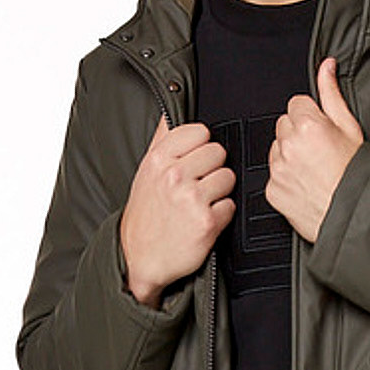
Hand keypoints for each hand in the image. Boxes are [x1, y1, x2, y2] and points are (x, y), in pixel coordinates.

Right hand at [119, 116, 234, 308]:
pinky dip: (221, 215)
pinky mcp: (207, 223)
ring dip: (219, 192)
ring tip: (201, 203)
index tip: (194, 161)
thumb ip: (162, 140)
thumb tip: (172, 112)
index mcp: (159, 160)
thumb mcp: (146, 172)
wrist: (139, 257)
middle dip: (212, 169)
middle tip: (197, 186)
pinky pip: (230, 206)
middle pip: (218, 152)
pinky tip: (204, 220)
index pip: (200, 131)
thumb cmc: (146, 214)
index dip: (201, 146)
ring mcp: (191, 199)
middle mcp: (174, 176)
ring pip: (228, 178)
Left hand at [265, 56, 363, 241]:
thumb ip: (332, 93)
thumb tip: (326, 66)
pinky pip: (273, 173)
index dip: (311, 117)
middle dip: (298, 133)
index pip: (296, 104)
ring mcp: (278, 168)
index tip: (322, 131)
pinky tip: (305, 183)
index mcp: (308, 124)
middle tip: (319, 151)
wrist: (353, 215)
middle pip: (284, 124)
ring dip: (289, 154)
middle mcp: (289, 145)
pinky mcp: (272, 189)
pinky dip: (285, 177)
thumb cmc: (357, 174)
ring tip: (313, 169)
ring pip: (276, 148)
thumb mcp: (351, 128)